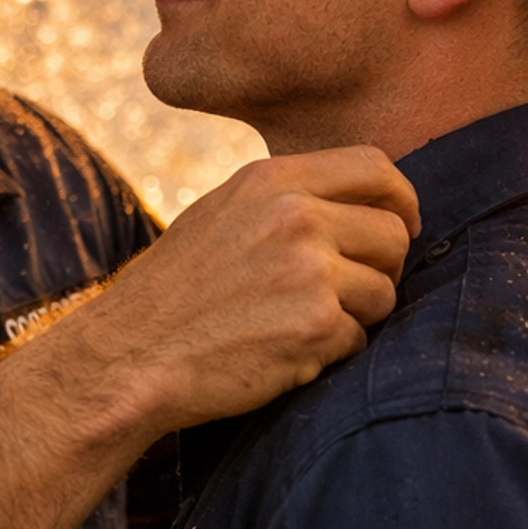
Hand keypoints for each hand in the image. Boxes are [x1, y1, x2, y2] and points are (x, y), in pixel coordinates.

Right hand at [0, 147, 415, 528]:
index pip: (380, 169)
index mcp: (272, 180)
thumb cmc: (173, 295)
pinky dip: (331, 354)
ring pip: (386, 291)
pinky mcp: (316, 325)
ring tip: (293, 327)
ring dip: (356, 317)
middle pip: (394, 234)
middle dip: (379, 269)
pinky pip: (360, 340)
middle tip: (339, 296)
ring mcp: (310, 270)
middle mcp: (296, 215)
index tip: (394, 229)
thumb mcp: (223, 216)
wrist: (127, 359)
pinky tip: (280, 353)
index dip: (400, 203)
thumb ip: (287, 201)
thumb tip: (362, 205)